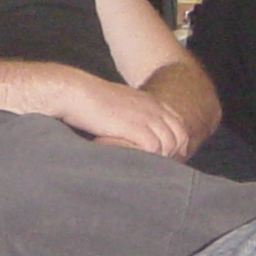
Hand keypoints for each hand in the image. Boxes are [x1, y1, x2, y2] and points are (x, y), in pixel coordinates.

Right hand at [64, 75, 194, 159]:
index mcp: (148, 100)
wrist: (76, 92)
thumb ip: (127, 112)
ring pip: (168, 144)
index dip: (177, 138)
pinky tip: (132, 159)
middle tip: (158, 164)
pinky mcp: (137, 128)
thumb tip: (124, 124)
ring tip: (142, 163)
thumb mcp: (116, 101)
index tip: (173, 152)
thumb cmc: (87, 98)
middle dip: (173, 151)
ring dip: (158, 157)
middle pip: (178, 134)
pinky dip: (146, 157)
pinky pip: (154, 149)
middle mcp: (152, 108)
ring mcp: (146, 117)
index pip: (176, 120)